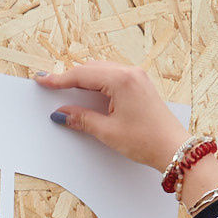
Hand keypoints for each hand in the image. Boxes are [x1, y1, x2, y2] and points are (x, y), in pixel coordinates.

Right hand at [34, 61, 185, 174]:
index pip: (82, 75)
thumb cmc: (147, 140)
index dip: (59, 79)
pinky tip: (89, 93)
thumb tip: (62, 113)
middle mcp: (130, 73)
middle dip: (70, 77)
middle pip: (91, 69)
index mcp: (121, 80)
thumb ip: (82, 119)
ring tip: (66, 89)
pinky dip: (98, 83)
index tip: (43, 81)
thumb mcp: (108, 131)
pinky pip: (113, 76)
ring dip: (83, 79)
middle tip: (50, 85)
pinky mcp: (140, 85)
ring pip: (102, 71)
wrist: (174, 148)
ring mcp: (137, 77)